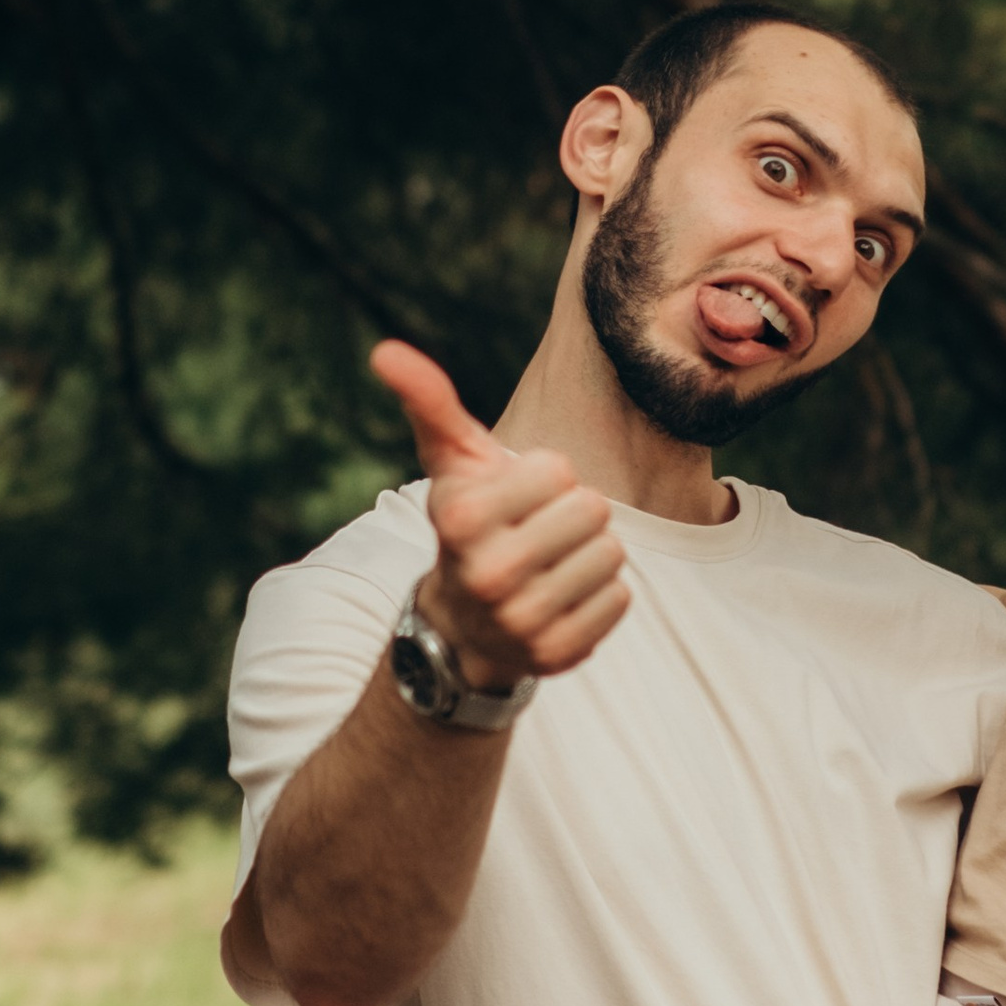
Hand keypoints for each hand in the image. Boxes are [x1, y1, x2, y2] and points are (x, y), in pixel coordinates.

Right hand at [373, 342, 629, 691]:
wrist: (463, 627)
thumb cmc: (469, 525)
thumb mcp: (451, 464)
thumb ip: (429, 403)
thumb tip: (386, 350)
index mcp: (461, 519)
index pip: (559, 470)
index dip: (546, 478)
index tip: (517, 500)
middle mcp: (488, 575)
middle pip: (593, 510)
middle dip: (574, 513)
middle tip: (539, 534)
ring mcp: (523, 622)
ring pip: (611, 555)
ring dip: (590, 553)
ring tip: (552, 565)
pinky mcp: (559, 655)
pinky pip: (619, 599)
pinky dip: (602, 594)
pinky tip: (564, 597)